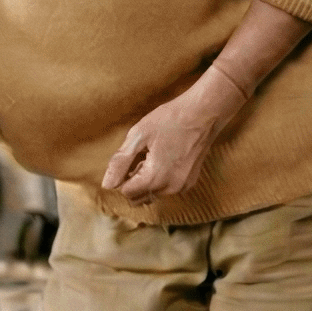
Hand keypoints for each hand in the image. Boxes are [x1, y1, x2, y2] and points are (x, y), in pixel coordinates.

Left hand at [101, 79, 241, 203]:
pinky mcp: (190, 182)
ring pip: (153, 195)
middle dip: (134, 182)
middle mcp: (170, 188)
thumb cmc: (170, 120)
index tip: (130, 159)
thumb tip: (107, 185)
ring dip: (147, 182)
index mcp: (155, 178)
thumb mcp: (138, 136)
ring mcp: (182, 187)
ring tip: (153, 157)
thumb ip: (120, 162)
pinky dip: (160, 180)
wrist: (204, 113)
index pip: (127, 193)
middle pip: (139, 198)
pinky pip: (166, 189)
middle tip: (140, 157)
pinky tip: (165, 160)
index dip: (123, 177)